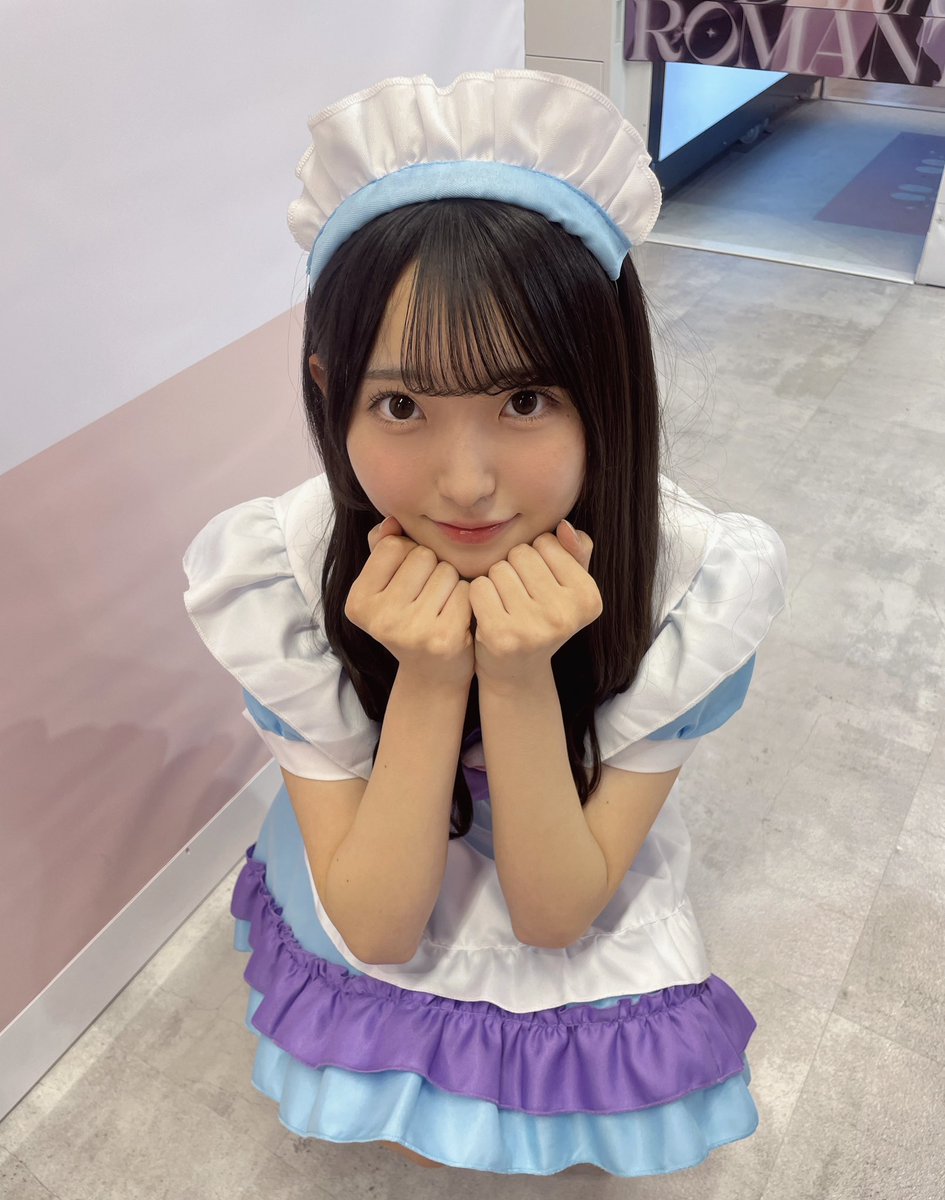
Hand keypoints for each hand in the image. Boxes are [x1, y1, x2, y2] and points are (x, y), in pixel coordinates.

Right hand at [344, 515, 474, 688]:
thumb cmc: (409, 619)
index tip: (408, 581)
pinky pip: (466, 590)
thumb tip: (391, 521)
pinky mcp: (444, 639)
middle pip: (422, 555)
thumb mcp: (387, 586)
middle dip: (432, 568)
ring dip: (451, 582)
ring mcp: (412, 631)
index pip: (393, 546)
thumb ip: (383, 549)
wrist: (432, 674)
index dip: (408, 555)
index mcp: (358, 603)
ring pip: (447, 570)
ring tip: (441, 606)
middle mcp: (380, 619)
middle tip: (428, 597)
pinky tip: (457, 618)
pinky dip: (466, 598)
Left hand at [468, 520, 601, 688]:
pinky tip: (488, 613)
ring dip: (495, 581)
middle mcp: (565, 615)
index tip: (540, 586)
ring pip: (498, 568)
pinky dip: (478, 594)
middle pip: (521, 553)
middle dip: (514, 567)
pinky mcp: (501, 635)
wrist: (516, 671)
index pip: (547, 541)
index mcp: (588, 599)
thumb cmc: (540, 619)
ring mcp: (533, 628)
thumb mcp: (566, 587)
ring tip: (505, 606)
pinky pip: (478, 586)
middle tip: (519, 598)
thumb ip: (574, 553)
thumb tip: (564, 527)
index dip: (536, 557)